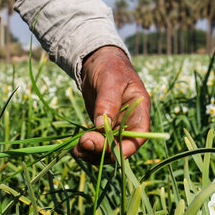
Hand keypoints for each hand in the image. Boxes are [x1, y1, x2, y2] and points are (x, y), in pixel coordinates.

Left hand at [74, 46, 150, 163]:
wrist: (98, 62)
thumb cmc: (110, 66)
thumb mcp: (110, 80)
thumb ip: (108, 102)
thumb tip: (101, 125)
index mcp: (139, 111)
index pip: (139, 136)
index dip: (126, 149)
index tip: (107, 151)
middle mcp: (130, 123)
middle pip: (121, 147)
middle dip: (103, 150)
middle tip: (83, 143)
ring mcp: (115, 127)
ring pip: (107, 149)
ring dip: (92, 153)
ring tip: (76, 149)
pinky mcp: (101, 128)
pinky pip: (97, 144)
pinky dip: (86, 148)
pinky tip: (75, 146)